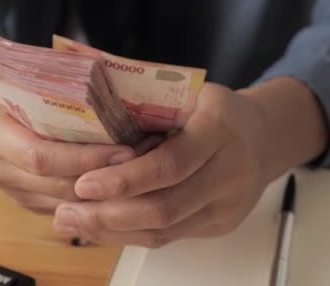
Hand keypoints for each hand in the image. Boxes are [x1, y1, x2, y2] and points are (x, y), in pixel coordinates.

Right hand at [0, 68, 135, 214]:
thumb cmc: (8, 91)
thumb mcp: (24, 82)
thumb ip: (57, 89)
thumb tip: (117, 90)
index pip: (41, 156)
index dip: (85, 158)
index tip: (125, 151)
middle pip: (57, 185)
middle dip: (104, 178)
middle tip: (144, 163)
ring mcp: (11, 191)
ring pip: (66, 203)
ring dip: (105, 192)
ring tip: (140, 172)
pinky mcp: (26, 203)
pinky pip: (66, 208)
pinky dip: (94, 199)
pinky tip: (121, 185)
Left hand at [52, 78, 327, 245]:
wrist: (263, 137)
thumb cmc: (216, 110)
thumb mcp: (187, 94)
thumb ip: (148, 109)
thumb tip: (87, 128)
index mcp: (219, 129)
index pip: (169, 164)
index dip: (124, 180)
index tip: (83, 184)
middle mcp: (230, 172)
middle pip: (165, 206)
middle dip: (109, 215)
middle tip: (66, 212)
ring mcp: (228, 205)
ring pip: (165, 230)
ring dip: (113, 231)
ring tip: (73, 224)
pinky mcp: (220, 224)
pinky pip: (170, 236)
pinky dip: (131, 234)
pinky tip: (101, 228)